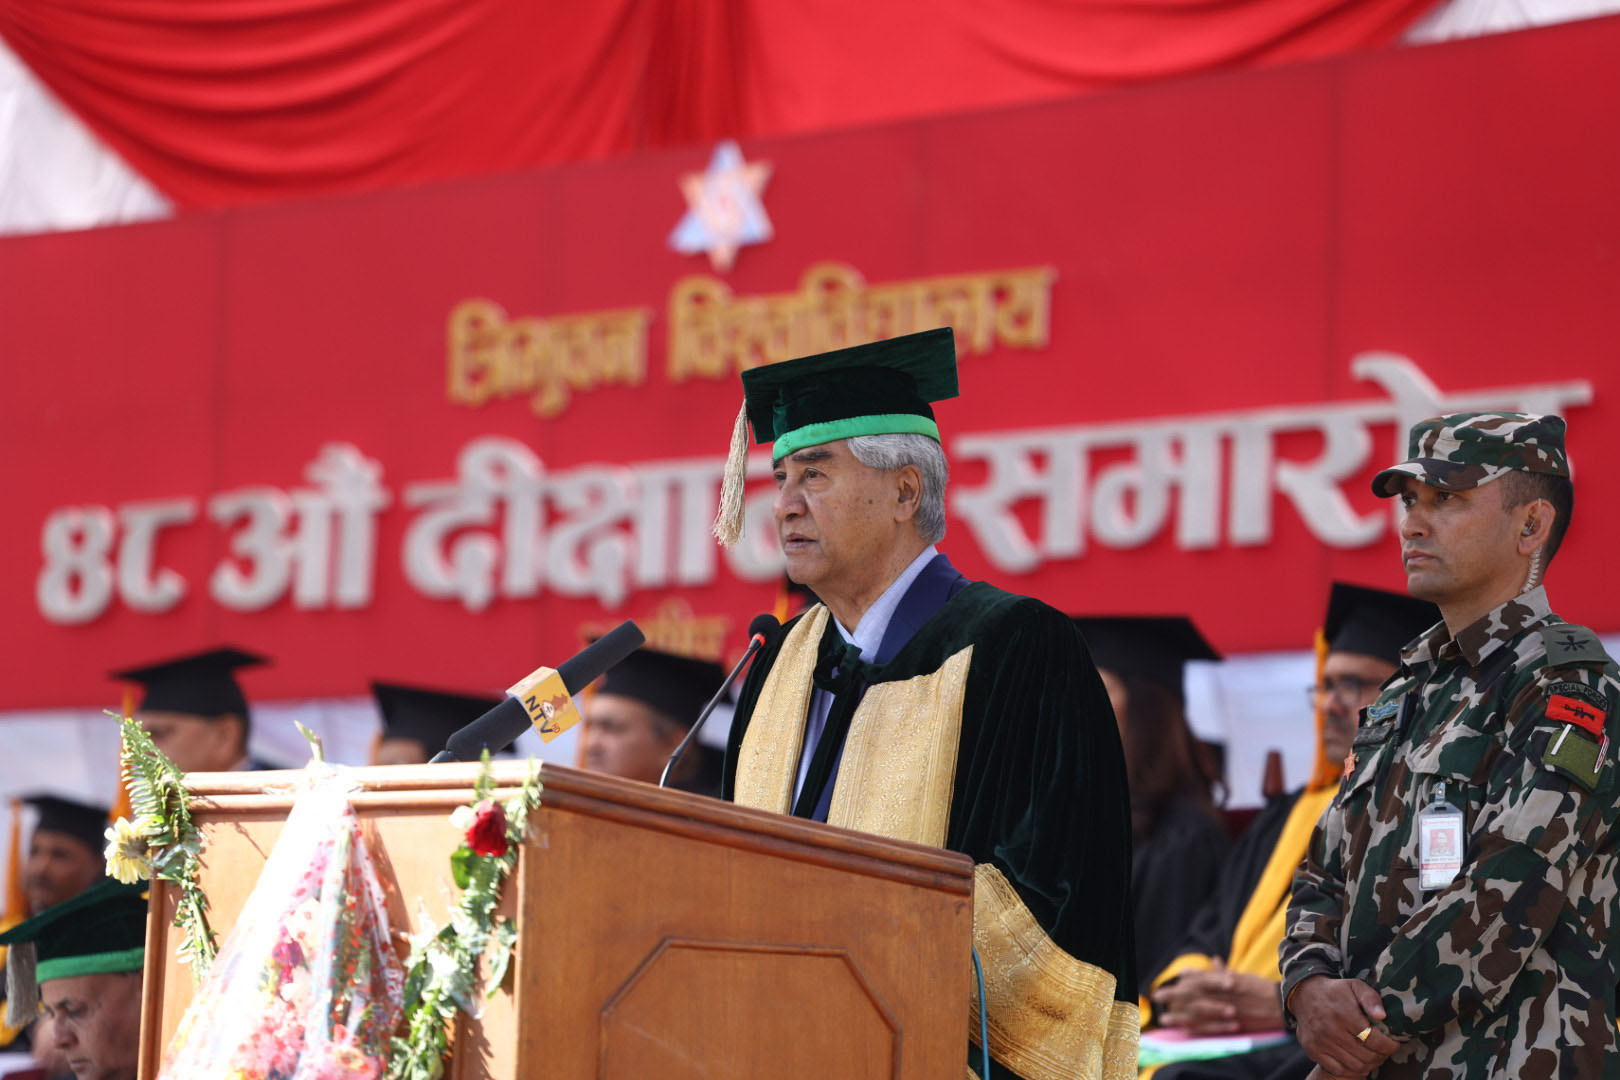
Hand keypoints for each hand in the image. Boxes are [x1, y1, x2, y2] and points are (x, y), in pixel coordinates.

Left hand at [1151, 959, 1284, 1034]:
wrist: (1283, 1006)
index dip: (1187, 979)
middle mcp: (1226, 994)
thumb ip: (1225, 972)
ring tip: (1165, 1018)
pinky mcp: (1233, 1024)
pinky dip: (1196, 1027)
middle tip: (1157, 996)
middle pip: (1195, 994)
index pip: (1203, 978)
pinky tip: (1184, 1028)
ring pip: (1199, 1012)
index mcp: (1228, 980)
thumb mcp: (1243, 976)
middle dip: (1174, 996)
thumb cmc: (1262, 990)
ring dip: (1180, 1015)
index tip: (1174, 979)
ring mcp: (1229, 1009)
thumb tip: (1213, 961)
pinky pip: (1211, 1026)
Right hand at [1289, 975, 1399, 1077]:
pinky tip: (1357, 1061)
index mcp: (1344, 1014)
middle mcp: (1331, 1030)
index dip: (1390, 1046)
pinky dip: (1352, 1070)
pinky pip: (1339, 1070)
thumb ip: (1371, 998)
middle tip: (1384, 1051)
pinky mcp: (1313, 1050)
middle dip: (1381, 1056)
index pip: (1375, 1041)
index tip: (1394, 1044)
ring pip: (1355, 1066)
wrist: (1304, 994)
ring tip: (1372, 1056)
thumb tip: (1382, 1016)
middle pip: (1367, 1056)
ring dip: (1369, 1064)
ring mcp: (1320, 1042)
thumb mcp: (1355, 986)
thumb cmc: (1335, 991)